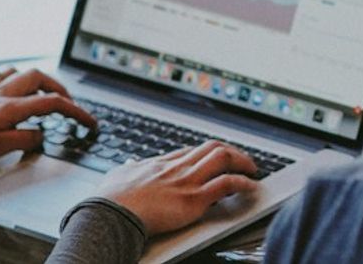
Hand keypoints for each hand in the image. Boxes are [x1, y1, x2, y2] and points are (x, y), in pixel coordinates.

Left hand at [0, 68, 96, 170]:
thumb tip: (41, 135)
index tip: (90, 122)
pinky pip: (1, 76)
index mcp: (10, 107)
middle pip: (41, 78)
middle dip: (61, 89)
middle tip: (69, 104)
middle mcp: (1, 94)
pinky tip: (12, 87)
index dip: (77, 112)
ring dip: (40, 81)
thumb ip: (22, 140)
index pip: (53, 103)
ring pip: (22, 73)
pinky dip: (15, 78)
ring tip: (46, 94)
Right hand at [96, 140, 257, 235]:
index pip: (192, 151)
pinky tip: (250, 186)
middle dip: (231, 152)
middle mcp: (177, 168)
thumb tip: (129, 163)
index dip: (208, 153)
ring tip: (252, 169)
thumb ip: (128, 168)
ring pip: (223, 158)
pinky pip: (227, 184)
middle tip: (242, 160)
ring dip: (243, 162)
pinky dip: (243, 183)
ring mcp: (187, 182)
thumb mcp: (117, 176)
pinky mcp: (194, 199)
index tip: (217, 157)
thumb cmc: (110, 200)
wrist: (110, 214)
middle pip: (212, 148)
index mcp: (161, 163)